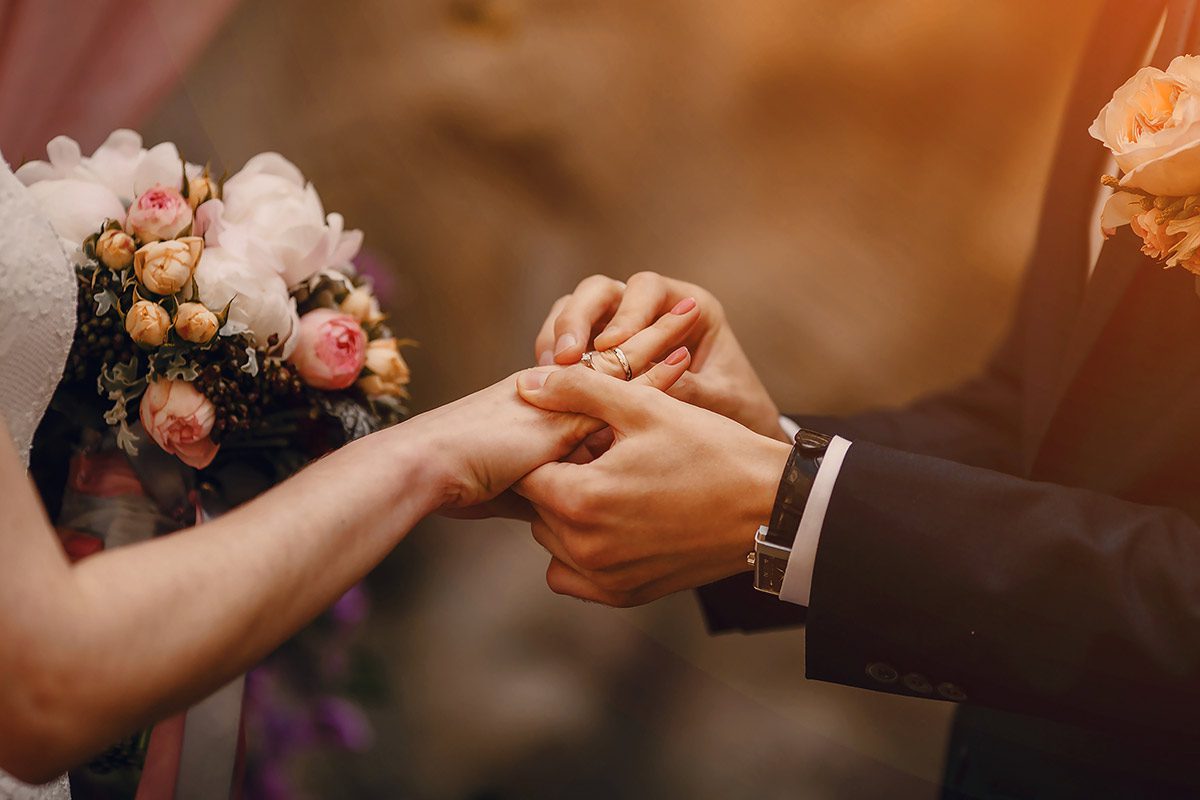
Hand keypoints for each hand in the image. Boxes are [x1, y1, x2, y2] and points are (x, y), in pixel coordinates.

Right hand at [412, 304, 701, 513]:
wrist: (429, 469)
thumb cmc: (457, 481)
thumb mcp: (514, 487)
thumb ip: (546, 487)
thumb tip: (565, 512)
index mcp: (540, 405)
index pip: (593, 377)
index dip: (627, 363)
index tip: (661, 350)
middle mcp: (552, 391)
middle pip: (610, 358)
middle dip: (647, 336)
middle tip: (685, 312)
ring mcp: (560, 395)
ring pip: (618, 360)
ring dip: (656, 338)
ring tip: (691, 315)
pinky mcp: (566, 406)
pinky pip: (618, 384)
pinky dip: (653, 373)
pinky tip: (684, 358)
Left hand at [514, 366, 791, 606]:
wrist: (770, 506)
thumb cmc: (712, 451)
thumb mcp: (644, 406)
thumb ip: (578, 391)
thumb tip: (528, 384)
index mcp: (581, 499)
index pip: (528, 472)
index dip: (551, 448)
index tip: (583, 438)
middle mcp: (585, 548)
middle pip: (538, 508)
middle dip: (560, 480)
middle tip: (604, 459)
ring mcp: (605, 577)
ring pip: (553, 541)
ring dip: (569, 516)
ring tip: (615, 487)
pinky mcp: (625, 595)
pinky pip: (573, 577)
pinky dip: (582, 553)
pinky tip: (616, 523)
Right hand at [534, 272, 787, 440]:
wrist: (733, 442)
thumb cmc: (736, 410)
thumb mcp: (721, 400)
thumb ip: (688, 388)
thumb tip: (644, 384)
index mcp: (688, 305)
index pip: (647, 289)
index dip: (626, 313)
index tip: (610, 346)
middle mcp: (649, 308)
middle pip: (600, 291)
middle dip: (577, 318)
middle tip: (565, 357)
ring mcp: (618, 326)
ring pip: (574, 309)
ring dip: (557, 336)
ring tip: (548, 371)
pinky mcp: (595, 352)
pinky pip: (565, 341)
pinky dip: (552, 358)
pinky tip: (549, 386)